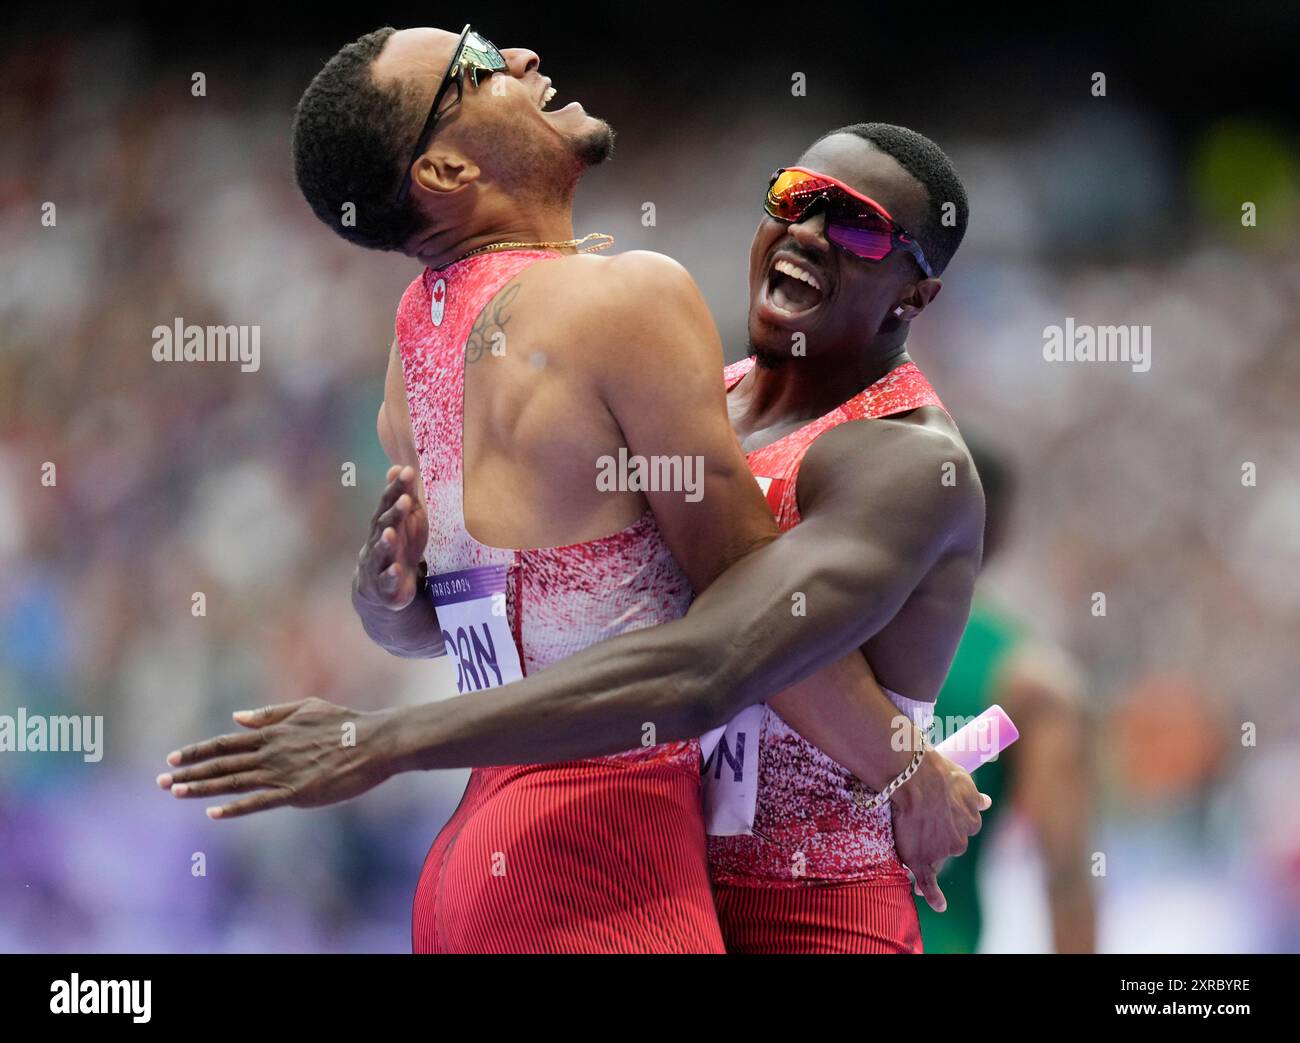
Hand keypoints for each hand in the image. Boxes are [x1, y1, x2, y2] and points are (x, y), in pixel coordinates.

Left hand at [157, 699, 399, 818]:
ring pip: (233, 782)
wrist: (374, 742)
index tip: (173, 757)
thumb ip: (270, 714)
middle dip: (188, 772)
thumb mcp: (306, 707)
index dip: (197, 751)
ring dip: (201, 788)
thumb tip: (236, 718)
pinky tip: (213, 813)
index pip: (225, 743)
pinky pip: (258, 802)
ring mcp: (282, 774)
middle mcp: (271, 752)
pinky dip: (234, 808)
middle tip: (160, 780)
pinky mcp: (296, 793)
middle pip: (222, 764)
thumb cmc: (345, 723)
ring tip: (175, 792)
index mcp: (273, 732)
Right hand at [354, 465, 427, 612]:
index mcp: (385, 524)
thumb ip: (403, 496)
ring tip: (392, 533)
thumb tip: (398, 467)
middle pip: (384, 525)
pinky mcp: (385, 587)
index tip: (407, 471)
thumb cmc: (399, 548)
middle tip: (405, 499)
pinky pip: (387, 581)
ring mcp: (379, 565)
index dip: (397, 488)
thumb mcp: (405, 522)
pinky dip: (391, 575)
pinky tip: (397, 570)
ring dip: (386, 543)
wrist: (382, 589)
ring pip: (381, 553)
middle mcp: (378, 542)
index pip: (388, 503)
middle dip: (394, 512)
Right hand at [890, 748, 990, 912]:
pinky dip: (934, 896)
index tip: (938, 820)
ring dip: (927, 853)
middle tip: (920, 823)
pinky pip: (929, 883)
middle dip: (938, 839)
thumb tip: (988, 802)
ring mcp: (941, 852)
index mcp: (971, 821)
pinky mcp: (922, 860)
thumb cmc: (939, 774)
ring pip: (935, 858)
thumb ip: (975, 798)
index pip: (960, 829)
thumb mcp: (965, 781)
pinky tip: (938, 905)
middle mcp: (961, 841)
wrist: (918, 779)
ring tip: (909, 838)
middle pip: (949, 846)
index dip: (948, 825)